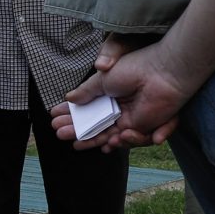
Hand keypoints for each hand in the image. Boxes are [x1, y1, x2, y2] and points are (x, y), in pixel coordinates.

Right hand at [50, 36, 193, 152]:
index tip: (54, 117)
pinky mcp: (142, 127)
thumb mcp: (102, 79)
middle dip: (77, 130)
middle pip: (95, 124)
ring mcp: (130, 117)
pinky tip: (109, 143)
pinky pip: (128, 140)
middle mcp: (118, 106)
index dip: (71, 113)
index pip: (86, 106)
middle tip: (60, 133)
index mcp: (108, 92)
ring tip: (76, 144)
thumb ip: (86, 91)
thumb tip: (69, 98)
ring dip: (93, 140)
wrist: (161, 74)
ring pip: (108, 135)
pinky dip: (119, 142)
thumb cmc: (134, 69)